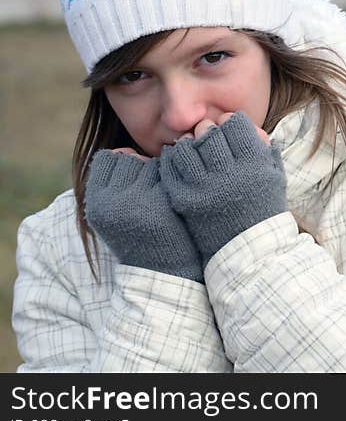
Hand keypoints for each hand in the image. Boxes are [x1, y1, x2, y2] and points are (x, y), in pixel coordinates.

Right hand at [85, 150, 203, 282]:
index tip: (132, 186)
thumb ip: (113, 182)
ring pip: (151, 162)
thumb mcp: (112, 212)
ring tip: (161, 201)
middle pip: (129, 157)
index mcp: (95, 202)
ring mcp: (139, 199)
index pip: (107, 159)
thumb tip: (126, 149)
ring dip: (160, 174)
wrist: (164, 271)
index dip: (123, 167)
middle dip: (142, 169)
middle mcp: (112, 200)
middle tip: (149, 196)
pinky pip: (170, 174)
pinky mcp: (164, 201)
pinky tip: (174, 203)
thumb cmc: (139, 236)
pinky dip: (175, 182)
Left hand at [159, 111, 287, 264]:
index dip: (230, 121)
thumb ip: (265, 150)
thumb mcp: (274, 177)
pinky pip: (171, 169)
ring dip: (190, 141)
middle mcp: (229, 173)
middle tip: (207, 132)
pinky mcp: (185, 200)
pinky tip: (180, 158)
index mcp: (254, 165)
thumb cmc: (264, 209)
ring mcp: (204, 187)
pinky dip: (173, 158)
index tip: (228, 125)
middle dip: (208, 128)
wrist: (248, 249)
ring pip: (188, 148)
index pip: (235, 125)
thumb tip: (250, 126)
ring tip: (193, 144)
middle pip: (210, 133)